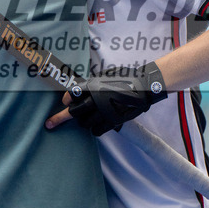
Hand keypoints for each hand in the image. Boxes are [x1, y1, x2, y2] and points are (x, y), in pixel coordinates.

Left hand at [45, 62, 166, 133]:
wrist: (144, 86)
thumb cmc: (124, 78)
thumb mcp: (104, 76)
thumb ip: (91, 84)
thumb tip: (77, 90)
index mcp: (92, 85)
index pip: (71, 94)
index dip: (67, 99)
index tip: (66, 101)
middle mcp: (96, 99)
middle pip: (73, 112)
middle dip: (68, 114)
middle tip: (64, 116)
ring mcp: (104, 111)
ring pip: (84, 123)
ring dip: (83, 122)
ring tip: (87, 119)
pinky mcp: (113, 121)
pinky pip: (96, 131)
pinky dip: (95, 129)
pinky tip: (97, 125)